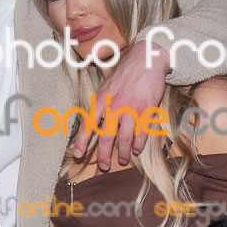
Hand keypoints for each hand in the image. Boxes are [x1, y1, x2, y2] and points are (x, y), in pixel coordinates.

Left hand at [73, 41, 170, 169]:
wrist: (146, 60)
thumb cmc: (125, 73)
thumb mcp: (106, 86)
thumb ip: (101, 104)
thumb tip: (95, 120)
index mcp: (102, 100)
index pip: (88, 125)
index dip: (82, 141)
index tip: (78, 154)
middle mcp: (114, 107)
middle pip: (107, 138)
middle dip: (104, 155)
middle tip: (105, 166)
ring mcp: (131, 109)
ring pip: (125, 139)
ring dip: (124, 153)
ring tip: (124, 160)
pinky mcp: (147, 110)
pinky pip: (142, 134)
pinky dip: (139, 144)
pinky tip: (138, 149)